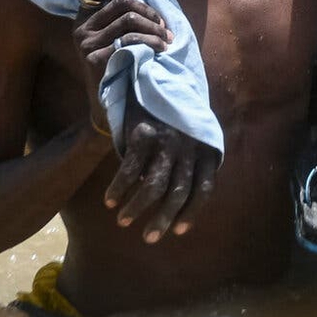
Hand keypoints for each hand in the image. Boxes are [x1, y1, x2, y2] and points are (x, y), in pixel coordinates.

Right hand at [73, 0, 171, 137]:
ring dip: (155, 28)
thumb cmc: (120, 65)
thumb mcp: (113, 37)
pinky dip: (152, 42)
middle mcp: (81, 29)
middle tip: (163, 26)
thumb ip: (120, 17)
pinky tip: (161, 49)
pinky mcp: (96, 59)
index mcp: (84, 19)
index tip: (138, 3)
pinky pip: (131, 40)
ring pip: (129, 19)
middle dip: (148, 11)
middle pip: (122, 1)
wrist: (110, 102)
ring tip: (166, 39)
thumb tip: (149, 3)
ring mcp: (87, 44)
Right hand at [102, 109, 219, 242]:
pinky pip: (129, 171)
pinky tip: (110, 200)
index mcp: (206, 150)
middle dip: (162, 219)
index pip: (203, 189)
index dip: (190, 212)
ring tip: (124, 221)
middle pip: (177, 193)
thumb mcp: (193, 137)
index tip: (177, 231)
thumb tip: (170, 202)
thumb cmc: (174, 117)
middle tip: (149, 238)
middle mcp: (189, 148)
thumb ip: (188, 165)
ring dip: (137, 208)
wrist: (156, 78)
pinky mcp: (143, 134)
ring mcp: (166, 142)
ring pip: (152, 187)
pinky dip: (119, 189)